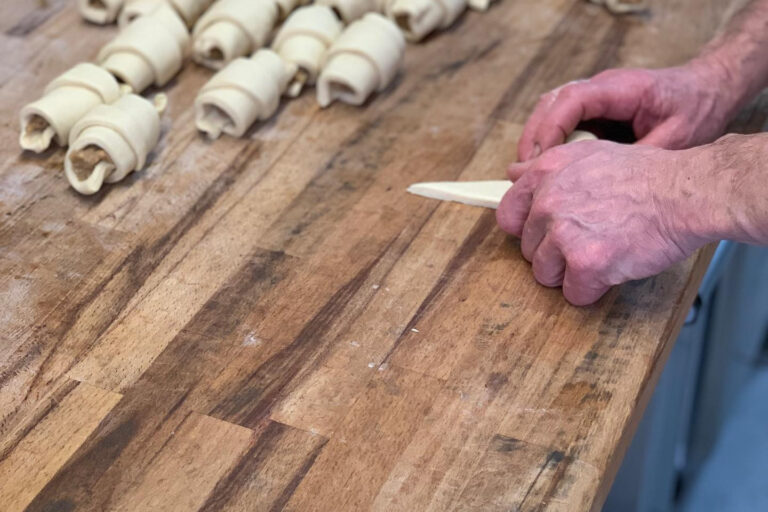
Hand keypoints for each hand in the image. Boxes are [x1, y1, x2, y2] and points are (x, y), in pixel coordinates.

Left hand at [497, 141, 706, 304]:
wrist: (687, 193)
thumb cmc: (648, 176)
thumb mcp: (590, 154)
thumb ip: (546, 168)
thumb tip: (513, 174)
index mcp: (545, 174)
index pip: (508, 215)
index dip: (527, 230)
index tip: (545, 234)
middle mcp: (548, 202)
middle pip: (528, 249)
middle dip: (555, 252)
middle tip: (590, 240)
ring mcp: (564, 233)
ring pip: (545, 274)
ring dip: (570, 273)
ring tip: (602, 254)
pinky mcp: (585, 263)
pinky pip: (573, 294)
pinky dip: (592, 290)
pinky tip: (613, 269)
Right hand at [517, 63, 738, 160]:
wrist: (709, 91)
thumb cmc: (696, 110)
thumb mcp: (675, 140)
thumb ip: (637, 160)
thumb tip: (599, 186)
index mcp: (620, 88)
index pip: (571, 100)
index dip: (550, 130)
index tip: (540, 162)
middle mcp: (600, 88)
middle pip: (551, 105)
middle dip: (534, 140)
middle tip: (523, 175)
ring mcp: (594, 98)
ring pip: (549, 113)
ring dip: (536, 144)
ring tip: (527, 176)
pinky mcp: (593, 111)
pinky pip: (560, 124)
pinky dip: (548, 146)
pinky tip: (544, 172)